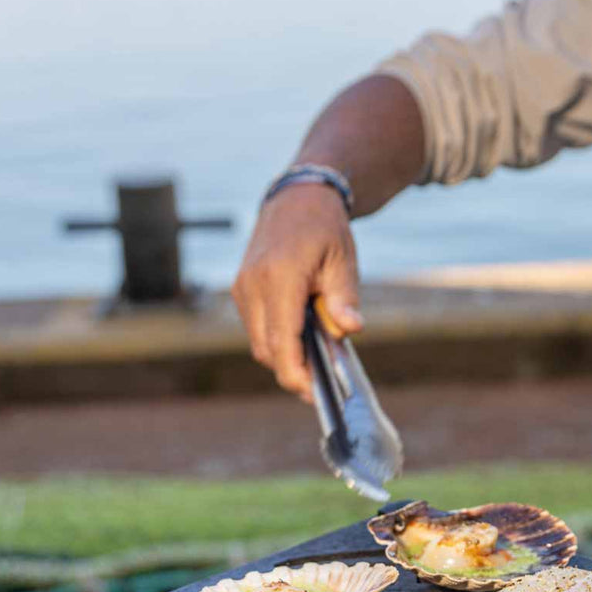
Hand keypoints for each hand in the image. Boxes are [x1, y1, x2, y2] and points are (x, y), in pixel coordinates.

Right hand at [232, 185, 362, 400]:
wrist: (296, 198)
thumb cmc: (325, 229)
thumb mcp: (343, 261)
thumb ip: (344, 299)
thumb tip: (350, 330)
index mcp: (280, 277)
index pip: (281, 340)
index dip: (296, 373)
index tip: (315, 393)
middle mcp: (252, 284)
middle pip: (267, 349)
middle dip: (293, 371)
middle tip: (323, 384)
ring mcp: (242, 288)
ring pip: (259, 343)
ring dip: (285, 356)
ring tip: (316, 361)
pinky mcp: (240, 290)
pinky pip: (256, 328)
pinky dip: (277, 340)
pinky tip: (302, 340)